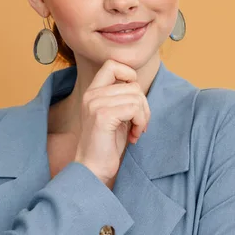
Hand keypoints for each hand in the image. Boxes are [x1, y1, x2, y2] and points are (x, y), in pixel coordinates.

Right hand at [74, 59, 150, 187]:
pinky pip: (134, 109)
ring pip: (136, 97)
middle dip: (143, 105)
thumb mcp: (115, 114)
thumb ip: (121, 97)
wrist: (93, 169)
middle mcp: (91, 95)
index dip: (129, 76)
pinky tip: (134, 136)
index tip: (133, 98)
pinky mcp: (102, 116)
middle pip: (133, 85)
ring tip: (135, 131)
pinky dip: (140, 123)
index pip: (112, 65)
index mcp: (92, 92)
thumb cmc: (107, 144)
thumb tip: (137, 85)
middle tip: (139, 124)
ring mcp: (95, 104)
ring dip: (143, 117)